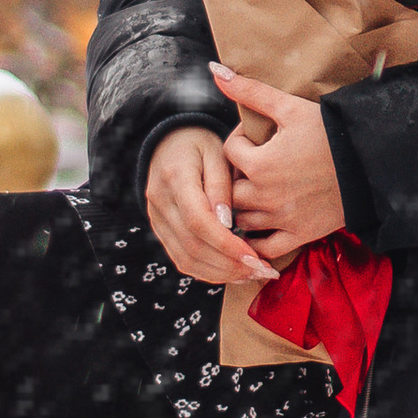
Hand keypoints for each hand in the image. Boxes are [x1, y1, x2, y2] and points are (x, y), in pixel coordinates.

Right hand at [144, 126, 273, 287]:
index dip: (226, 244)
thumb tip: (227, 223)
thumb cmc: (200, 144)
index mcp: (175, 177)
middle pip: (192, 246)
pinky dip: (208, 272)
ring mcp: (156, 218)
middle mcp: (160, 201)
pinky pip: (181, 259)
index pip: (198, 221)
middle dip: (229, 265)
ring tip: (251, 275)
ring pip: (185, 259)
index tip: (254, 256)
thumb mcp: (217, 151)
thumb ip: (221, 185)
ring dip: (220, 273)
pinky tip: (233, 272)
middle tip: (261, 271)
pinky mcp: (160, 230)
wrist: (169, 142)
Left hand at [211, 63, 347, 262]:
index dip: (239, 139)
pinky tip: (261, 226)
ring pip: (242, 218)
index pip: (229, 151)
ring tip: (258, 189)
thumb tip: (215, 71)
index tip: (256, 136)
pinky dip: (257, 240)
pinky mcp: (299, 234)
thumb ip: (250, 91)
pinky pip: (265, 247)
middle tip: (253, 163)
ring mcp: (281, 218)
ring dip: (244, 205)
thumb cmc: (332, 133)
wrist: (370, 163)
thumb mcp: (290, 107)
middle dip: (237, 174)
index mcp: (259, 164)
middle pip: (230, 187)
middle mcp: (264, 195)